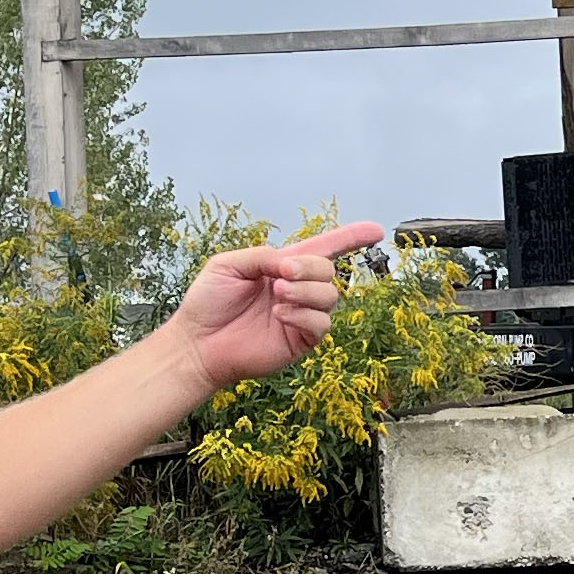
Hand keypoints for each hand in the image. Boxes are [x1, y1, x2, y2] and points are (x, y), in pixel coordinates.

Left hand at [169, 219, 385, 389]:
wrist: (197, 342)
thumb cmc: (208, 303)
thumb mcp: (228, 264)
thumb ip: (262, 255)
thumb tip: (291, 264)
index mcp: (282, 267)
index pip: (324, 248)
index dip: (351, 237)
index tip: (376, 230)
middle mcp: (297, 289)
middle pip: (328, 269)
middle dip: (310, 267)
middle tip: (282, 274)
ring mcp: (301, 315)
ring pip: (330, 296)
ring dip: (306, 291)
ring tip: (277, 295)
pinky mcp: (300, 340)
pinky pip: (321, 323)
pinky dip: (303, 314)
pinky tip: (279, 314)